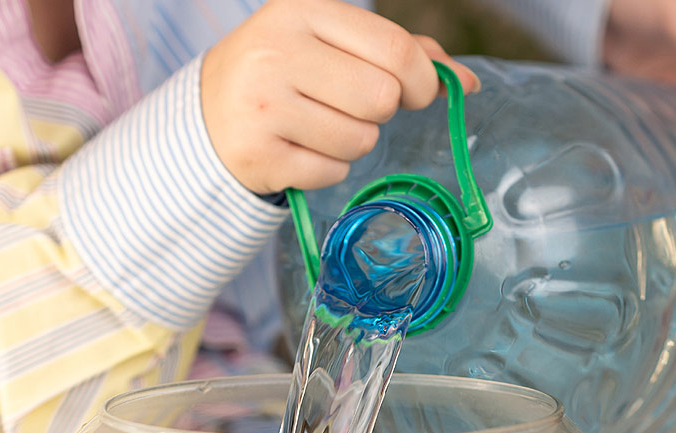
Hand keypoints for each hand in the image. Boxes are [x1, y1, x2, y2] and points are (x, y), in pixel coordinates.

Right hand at [201, 0, 479, 193]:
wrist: (208, 114)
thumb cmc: (287, 72)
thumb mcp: (332, 42)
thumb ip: (400, 53)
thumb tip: (467, 82)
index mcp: (304, 10)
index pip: (395, 50)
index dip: (423, 81)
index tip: (416, 94)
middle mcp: (278, 51)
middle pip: (381, 98)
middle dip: (380, 112)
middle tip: (352, 108)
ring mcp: (263, 105)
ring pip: (358, 140)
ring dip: (353, 143)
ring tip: (318, 127)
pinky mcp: (258, 155)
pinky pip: (331, 172)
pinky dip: (326, 168)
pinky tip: (300, 149)